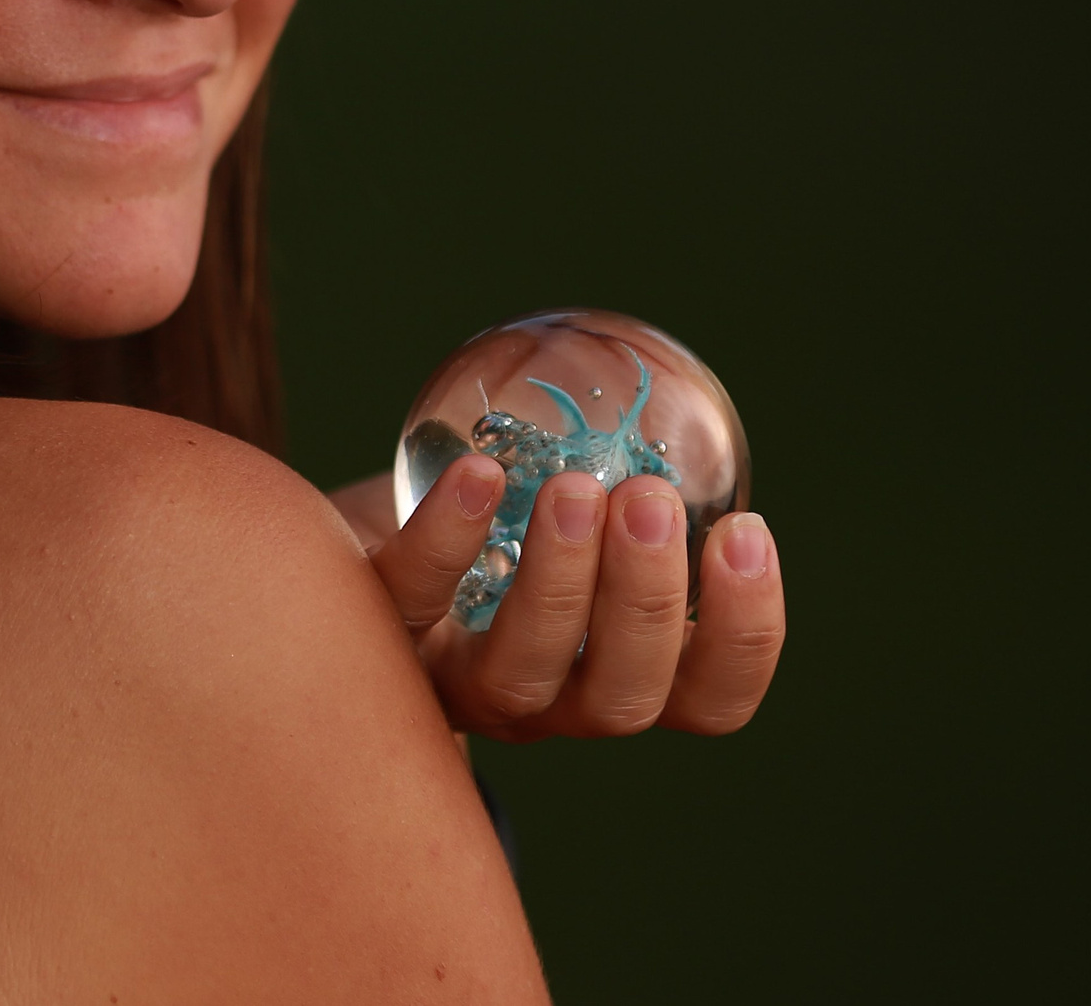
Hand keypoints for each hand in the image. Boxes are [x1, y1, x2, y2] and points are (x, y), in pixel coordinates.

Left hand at [330, 457, 783, 742]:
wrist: (344, 555)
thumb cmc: (487, 525)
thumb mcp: (564, 508)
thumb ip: (617, 478)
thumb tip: (661, 388)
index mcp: (614, 672)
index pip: (708, 697)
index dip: (744, 636)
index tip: (746, 532)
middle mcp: (548, 702)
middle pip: (621, 697)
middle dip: (647, 601)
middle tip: (650, 501)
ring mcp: (460, 685)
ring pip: (523, 675)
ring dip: (561, 583)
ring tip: (575, 489)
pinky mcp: (379, 642)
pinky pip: (416, 601)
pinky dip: (449, 539)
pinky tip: (480, 476)